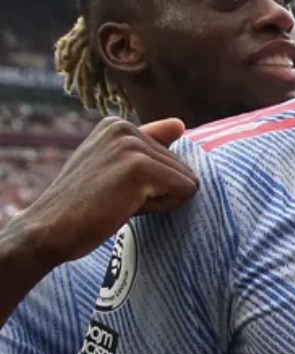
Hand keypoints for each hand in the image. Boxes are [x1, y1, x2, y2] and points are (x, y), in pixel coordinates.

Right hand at [15, 116, 196, 267]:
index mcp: (118, 125)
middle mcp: (124, 127)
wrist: (49, 229)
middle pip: (182, 167)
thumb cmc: (83, 205)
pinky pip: (185, 190)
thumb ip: (149, 145)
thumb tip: (181, 124)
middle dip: (158, 191)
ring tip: (120, 201)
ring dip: (160, 200)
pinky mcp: (139, 166)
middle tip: (117, 198)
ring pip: (186, 180)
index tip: (115, 187)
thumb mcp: (116, 167)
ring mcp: (131, 145)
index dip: (152, 181)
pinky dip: (163, 206)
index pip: (171, 156)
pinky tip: (128, 206)